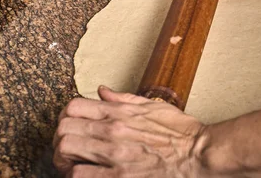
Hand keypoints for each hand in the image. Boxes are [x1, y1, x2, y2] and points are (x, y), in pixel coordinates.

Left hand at [53, 86, 206, 176]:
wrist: (199, 154)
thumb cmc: (181, 132)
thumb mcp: (154, 106)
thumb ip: (124, 99)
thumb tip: (102, 91)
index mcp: (121, 113)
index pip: (73, 106)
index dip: (66, 117)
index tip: (71, 125)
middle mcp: (113, 131)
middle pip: (64, 128)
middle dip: (61, 139)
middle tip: (68, 148)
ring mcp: (114, 154)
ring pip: (66, 150)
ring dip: (64, 159)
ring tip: (73, 164)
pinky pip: (79, 175)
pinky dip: (76, 175)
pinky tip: (85, 175)